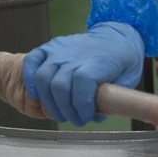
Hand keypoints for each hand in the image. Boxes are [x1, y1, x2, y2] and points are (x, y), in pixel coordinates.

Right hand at [22, 22, 144, 124]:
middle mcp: (75, 55)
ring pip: (43, 77)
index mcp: (97, 62)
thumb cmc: (123, 61)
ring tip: (59, 113)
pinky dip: (29, 79)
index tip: (87, 116)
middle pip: (59, 85)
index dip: (82, 104)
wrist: (116, 37)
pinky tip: (36, 95)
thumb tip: (96, 117)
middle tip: (75, 119)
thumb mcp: (128, 80)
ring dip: (48, 102)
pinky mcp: (50, 48)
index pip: (82, 82)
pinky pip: (32, 61)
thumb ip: (112, 100)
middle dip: (65, 110)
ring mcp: (60, 50)